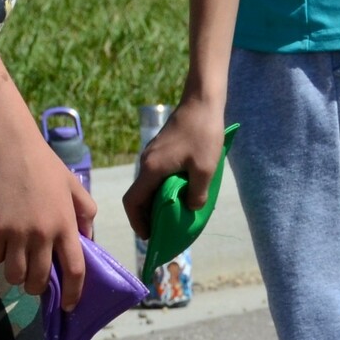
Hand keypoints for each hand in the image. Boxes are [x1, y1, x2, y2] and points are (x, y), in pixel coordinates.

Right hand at [0, 120, 95, 305]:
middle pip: (40, 279)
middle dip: (39, 288)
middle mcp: (44, 233)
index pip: (75, 269)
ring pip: (15, 275)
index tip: (69, 305)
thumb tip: (86, 240)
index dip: (73, 293)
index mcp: (67, 224)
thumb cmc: (44, 165)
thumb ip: (84, 214)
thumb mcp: (73, 187)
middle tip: (37, 282)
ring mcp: (17, 233)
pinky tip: (2, 241)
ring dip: (17, 275)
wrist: (8, 148)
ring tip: (18, 262)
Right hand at [124, 93, 226, 246]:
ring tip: (171, 216)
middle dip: (146, 216)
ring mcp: (152, 155)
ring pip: (146, 186)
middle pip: (138, 196)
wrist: (202, 103)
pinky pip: (155, 176)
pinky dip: (161, 189)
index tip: (149, 236)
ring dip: (155, 202)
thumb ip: (196, 193)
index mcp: (151, 169)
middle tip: (162, 231)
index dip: (138, 222)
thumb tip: (190, 210)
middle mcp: (145, 163)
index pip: (133, 202)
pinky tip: (178, 193)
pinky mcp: (160, 149)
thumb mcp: (205, 169)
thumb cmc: (204, 135)